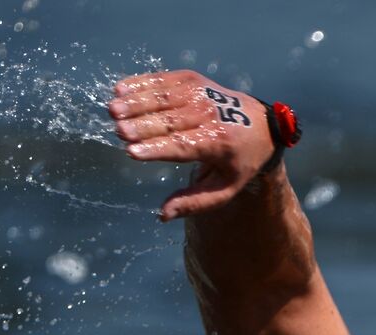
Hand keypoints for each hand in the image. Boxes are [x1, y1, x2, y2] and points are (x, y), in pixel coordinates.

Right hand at [109, 70, 275, 221]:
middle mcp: (211, 115)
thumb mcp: (226, 188)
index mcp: (219, 143)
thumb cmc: (238, 161)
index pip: (184, 146)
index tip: (132, 152)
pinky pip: (164, 79)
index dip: (157, 148)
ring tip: (113, 109)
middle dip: (143, 124)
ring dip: (137, 101)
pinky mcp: (193, 79)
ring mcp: (201, 93)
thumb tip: (162, 214)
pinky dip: (142, 82)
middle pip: (171, 120)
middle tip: (118, 130)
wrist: (262, 125)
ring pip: (165, 96)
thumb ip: (195, 202)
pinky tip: (121, 89)